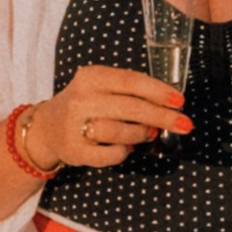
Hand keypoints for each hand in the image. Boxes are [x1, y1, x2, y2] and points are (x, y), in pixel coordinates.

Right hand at [25, 66, 188, 171]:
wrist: (47, 128)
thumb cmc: (87, 105)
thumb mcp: (102, 87)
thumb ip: (130, 91)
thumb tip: (170, 106)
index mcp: (91, 77)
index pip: (131, 81)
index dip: (158, 91)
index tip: (180, 101)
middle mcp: (81, 99)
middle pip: (131, 108)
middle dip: (162, 117)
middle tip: (185, 124)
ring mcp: (75, 126)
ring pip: (121, 132)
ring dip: (141, 134)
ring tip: (148, 134)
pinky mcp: (74, 151)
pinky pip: (110, 155)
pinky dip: (123, 152)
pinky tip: (125, 147)